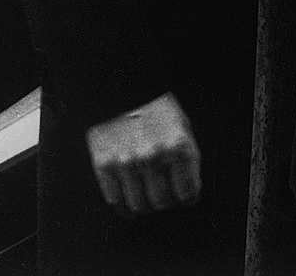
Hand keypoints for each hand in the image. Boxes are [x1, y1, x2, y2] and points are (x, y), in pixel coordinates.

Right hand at [86, 92, 200, 215]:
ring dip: (146, 207)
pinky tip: (130, 200)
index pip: (187, 190)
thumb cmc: (156, 107)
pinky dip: (124, 207)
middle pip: (163, 202)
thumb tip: (191, 188)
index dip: (189, 197)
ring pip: (139, 206)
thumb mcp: (182, 125)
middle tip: (168, 197)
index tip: (187, 197)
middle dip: (168, 202)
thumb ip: (187, 156)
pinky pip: (115, 201)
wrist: (122, 89)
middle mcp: (153, 157)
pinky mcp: (104, 166)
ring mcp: (126, 163)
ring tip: (149, 199)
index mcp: (177, 145)